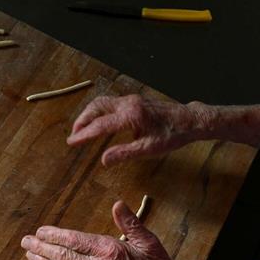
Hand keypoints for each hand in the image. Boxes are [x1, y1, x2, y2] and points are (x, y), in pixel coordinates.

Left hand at [21, 201, 199, 259]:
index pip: (75, 241)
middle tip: (26, 242)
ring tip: (30, 255)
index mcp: (110, 251)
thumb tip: (117, 204)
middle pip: (63, 256)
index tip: (40, 231)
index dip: (55, 236)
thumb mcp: (149, 242)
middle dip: (42, 249)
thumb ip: (131, 222)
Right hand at [67, 95, 208, 165]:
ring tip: (81, 129)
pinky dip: (98, 111)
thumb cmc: (171, 135)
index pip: (100, 125)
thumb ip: (124, 154)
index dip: (83, 135)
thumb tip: (104, 160)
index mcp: (130, 116)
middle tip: (73, 136)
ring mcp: (131, 100)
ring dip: (89, 114)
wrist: (188, 120)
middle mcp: (128, 104)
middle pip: (96, 108)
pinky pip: (110, 102)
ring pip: (102, 102)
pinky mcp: (134, 100)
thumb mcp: (149, 149)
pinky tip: (98, 122)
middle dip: (81, 121)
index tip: (71, 142)